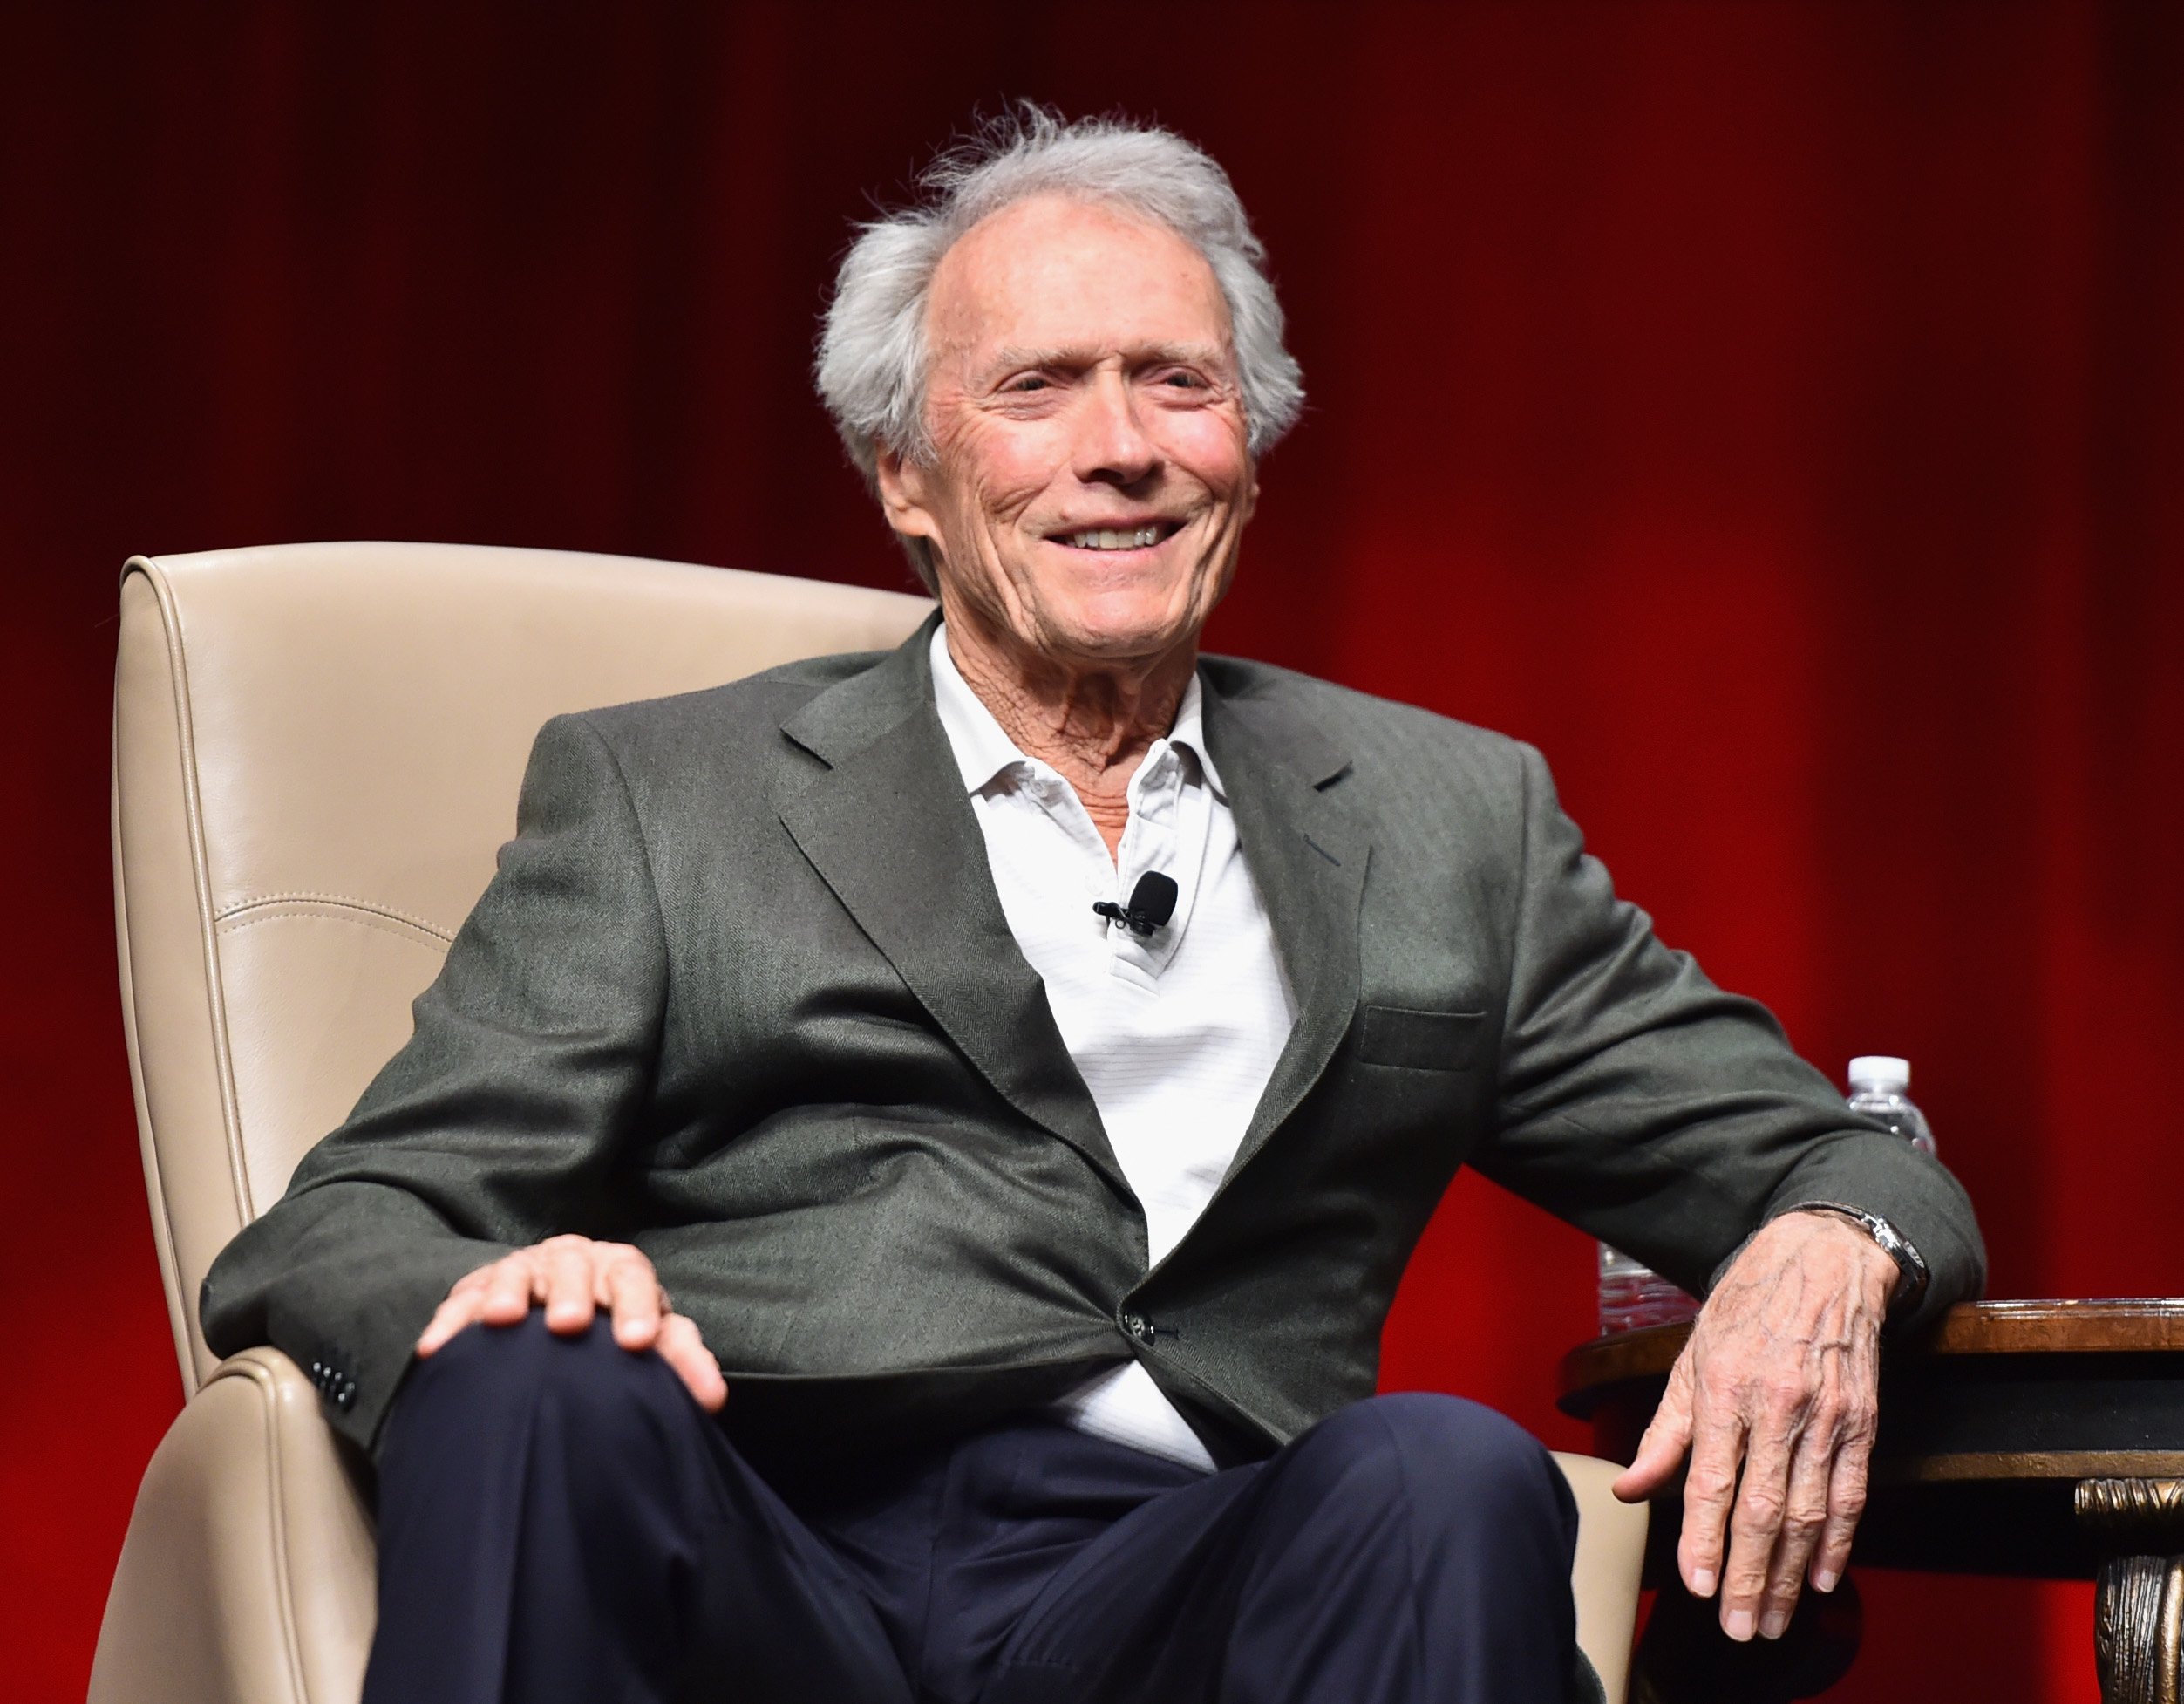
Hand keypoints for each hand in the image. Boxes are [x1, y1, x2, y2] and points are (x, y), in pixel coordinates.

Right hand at [416, 1233, 726, 1411]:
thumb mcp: (651, 1344)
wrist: (559, 1322)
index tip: (637, 1342)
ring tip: (503, 1320)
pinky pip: (461, 1302)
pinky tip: (438, 1348)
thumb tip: (711, 1398)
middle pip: (574, 1266)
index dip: (637, 1306)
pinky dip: (451, 1323)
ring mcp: (524, 1271)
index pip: (633, 1278)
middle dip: (572, 1292)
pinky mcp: (478, 1290)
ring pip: (516, 1272)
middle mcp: (573, 1262)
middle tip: (570, 1324)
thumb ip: (681, 1363)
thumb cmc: (615, 1335)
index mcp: (620, 1272)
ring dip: (509, 1293)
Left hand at [1612, 1210, 1896, 1641]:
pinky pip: (1852, 1493)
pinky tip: (1827, 1579)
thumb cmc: (1745, 1310)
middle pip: (1764, 1509)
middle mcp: (1777, 1404)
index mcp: (1724, 1387)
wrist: (1823, 1260)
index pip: (1711, 1480)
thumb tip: (1628, 1487)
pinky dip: (1840, 1542)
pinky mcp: (1863, 1420)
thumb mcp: (1691, 1358)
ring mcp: (1826, 1414)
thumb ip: (1664, 1431)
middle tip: (1741, 1629)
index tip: (1697, 1586)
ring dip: (1794, 1574)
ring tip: (1777, 1620)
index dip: (1704, 1537)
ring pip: (1810, 1512)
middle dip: (1752, 1576)